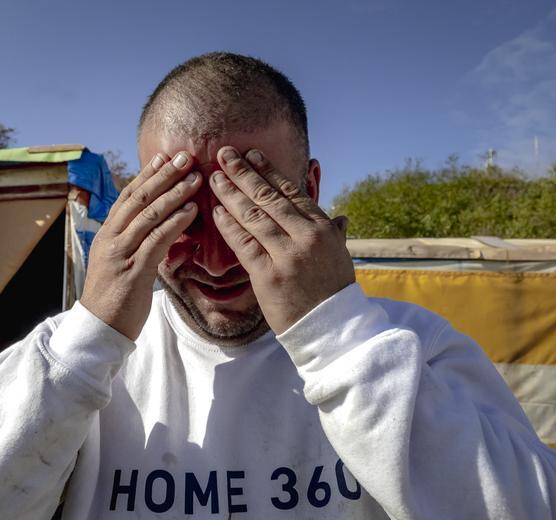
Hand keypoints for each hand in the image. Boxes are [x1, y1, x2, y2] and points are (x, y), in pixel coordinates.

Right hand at [81, 151, 200, 338]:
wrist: (99, 329)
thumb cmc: (114, 298)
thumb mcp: (120, 263)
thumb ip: (135, 242)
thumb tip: (157, 226)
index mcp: (107, 234)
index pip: (128, 196)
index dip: (147, 175)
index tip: (164, 156)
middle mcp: (111, 238)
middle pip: (139, 198)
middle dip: (163, 175)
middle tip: (185, 156)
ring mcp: (121, 254)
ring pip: (149, 215)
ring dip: (174, 193)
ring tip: (195, 178)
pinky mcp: (134, 271)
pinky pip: (156, 240)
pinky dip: (175, 222)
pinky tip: (191, 211)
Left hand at [208, 146, 354, 332]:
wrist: (332, 329)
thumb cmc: (334, 293)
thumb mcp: (340, 258)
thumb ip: (335, 235)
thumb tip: (340, 218)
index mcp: (323, 229)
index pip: (292, 192)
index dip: (269, 172)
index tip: (253, 155)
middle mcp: (306, 238)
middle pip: (269, 199)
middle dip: (244, 174)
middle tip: (225, 154)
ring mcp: (287, 256)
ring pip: (254, 217)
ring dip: (231, 194)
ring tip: (214, 177)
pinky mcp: (269, 276)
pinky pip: (244, 245)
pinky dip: (229, 226)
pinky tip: (216, 212)